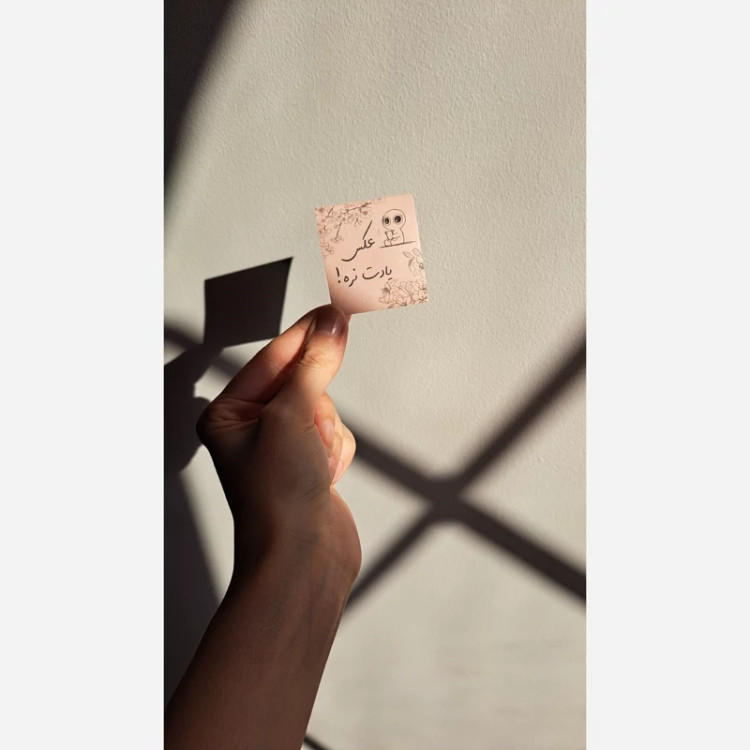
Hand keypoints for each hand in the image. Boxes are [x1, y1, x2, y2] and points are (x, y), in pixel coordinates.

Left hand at [196, 305, 360, 586]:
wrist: (302, 559)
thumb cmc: (277, 496)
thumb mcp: (292, 416)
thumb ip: (314, 366)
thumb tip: (331, 325)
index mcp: (229, 416)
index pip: (272, 359)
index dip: (305, 334)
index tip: (333, 311)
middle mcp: (252, 430)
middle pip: (303, 385)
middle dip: (315, 408)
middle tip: (311, 431)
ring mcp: (283, 449)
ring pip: (324, 410)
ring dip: (327, 434)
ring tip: (313, 465)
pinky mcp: (309, 465)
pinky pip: (335, 435)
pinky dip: (336, 452)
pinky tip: (324, 477)